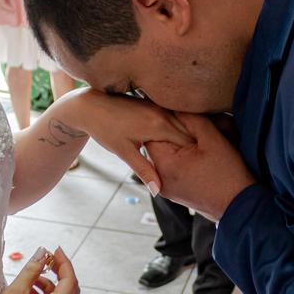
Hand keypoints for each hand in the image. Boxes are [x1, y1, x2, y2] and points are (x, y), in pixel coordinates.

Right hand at [0, 246, 78, 293]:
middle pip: (69, 290)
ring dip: (48, 285)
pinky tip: (27, 293)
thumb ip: (32, 269)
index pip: (70, 281)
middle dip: (60, 273)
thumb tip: (43, 253)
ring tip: (30, 279)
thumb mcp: (16, 290)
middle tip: (46, 260)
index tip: (55, 250)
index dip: (64, 263)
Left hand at [63, 88, 193, 192]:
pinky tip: (182, 138)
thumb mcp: (124, 152)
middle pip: (189, 131)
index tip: (201, 167)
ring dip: (190, 136)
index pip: (187, 143)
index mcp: (158, 126)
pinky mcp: (154, 103)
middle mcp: (162, 113)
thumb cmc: (104, 129)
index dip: (196, 156)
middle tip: (204, 162)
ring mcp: (159, 106)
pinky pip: (174, 116)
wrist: (89, 105)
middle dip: (196, 147)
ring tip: (196, 152)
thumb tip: (157, 191)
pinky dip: (180, 126)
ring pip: (183, 122)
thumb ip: (144, 170)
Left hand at [146, 112, 256, 222]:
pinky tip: (196, 159)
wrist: (240, 206)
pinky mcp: (175, 194)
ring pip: (164, 158)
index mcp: (166, 164)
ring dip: (176, 149)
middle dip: (171, 136)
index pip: (152, 134)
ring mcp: (166, 189)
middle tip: (191, 133)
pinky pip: (170, 171)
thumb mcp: (212, 140)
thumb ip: (192, 120)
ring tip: (196, 146)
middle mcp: (161, 179)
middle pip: (157, 147)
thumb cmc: (229, 174)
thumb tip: (178, 107)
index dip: (165, 123)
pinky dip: (179, 161)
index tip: (180, 118)